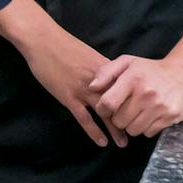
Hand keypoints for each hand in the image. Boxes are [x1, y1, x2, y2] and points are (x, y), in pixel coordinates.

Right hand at [22, 25, 128, 148]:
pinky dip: (94, 132)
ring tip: (123, 143)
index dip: (134, 103)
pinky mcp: (68, 97)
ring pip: (105, 113)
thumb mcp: (87, 54)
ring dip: (115, 130)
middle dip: (129, 119)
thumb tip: (109, 80)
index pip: (126, 89)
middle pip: (119, 103)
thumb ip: (99, 69)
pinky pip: (85, 118)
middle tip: (137, 132)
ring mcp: (83, 89)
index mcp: (104, 69)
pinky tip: (101, 142)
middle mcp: (98, 81)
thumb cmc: (62, 45)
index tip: (140, 113)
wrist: (43, 40)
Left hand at [90, 54, 182, 137]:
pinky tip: (149, 116)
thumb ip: (106, 72)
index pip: (108, 103)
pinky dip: (146, 128)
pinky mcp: (170, 117)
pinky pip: (149, 133)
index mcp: (133, 79)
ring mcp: (160, 107)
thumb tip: (91, 87)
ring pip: (134, 130)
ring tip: (135, 114)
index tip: (104, 108)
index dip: (102, 109)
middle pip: (120, 121)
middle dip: (117, 118)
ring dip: (131, 125)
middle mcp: (146, 94)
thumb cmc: (151, 69)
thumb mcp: (128, 62)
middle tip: (122, 111)